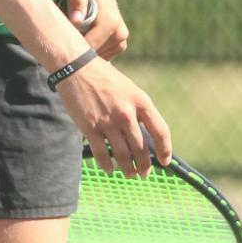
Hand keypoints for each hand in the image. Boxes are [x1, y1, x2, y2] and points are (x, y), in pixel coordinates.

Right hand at [55, 55, 171, 176]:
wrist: (76, 68)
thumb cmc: (105, 79)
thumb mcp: (129, 89)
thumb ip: (139, 110)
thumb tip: (147, 137)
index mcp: (141, 101)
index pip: (161, 131)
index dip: (165, 150)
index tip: (164, 162)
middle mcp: (126, 113)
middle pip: (141, 148)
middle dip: (145, 165)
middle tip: (144, 173)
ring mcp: (108, 121)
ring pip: (123, 155)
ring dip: (128, 169)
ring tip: (130, 174)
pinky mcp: (90, 127)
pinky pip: (102, 154)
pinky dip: (107, 165)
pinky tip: (110, 169)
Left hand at [62, 0, 128, 59]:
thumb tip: (76, 20)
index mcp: (110, 23)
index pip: (88, 47)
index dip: (73, 45)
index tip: (62, 38)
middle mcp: (120, 34)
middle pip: (92, 54)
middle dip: (78, 49)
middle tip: (67, 36)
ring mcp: (121, 41)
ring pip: (97, 57)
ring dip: (85, 50)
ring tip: (77, 34)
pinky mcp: (120, 45)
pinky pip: (102, 56)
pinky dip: (92, 51)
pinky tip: (85, 38)